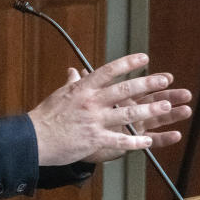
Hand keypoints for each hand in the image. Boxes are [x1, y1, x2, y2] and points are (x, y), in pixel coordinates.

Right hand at [27, 53, 192, 165]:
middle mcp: (91, 102)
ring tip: (165, 107)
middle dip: (147, 84)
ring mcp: (94, 121)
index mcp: (83, 88)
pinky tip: (147, 141)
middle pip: (124, 89)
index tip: (144, 58)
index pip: (109, 71)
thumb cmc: (45, 116)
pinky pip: (119, 140)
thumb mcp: (59, 94)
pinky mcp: (95, 139)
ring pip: (127, 113)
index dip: (128, 63)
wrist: (34, 139)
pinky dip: (135, 142)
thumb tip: (73, 71)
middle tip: (164, 80)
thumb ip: (71, 82)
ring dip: (149, 110)